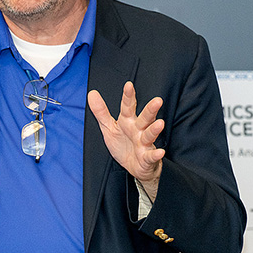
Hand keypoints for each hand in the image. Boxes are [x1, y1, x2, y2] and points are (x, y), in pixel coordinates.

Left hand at [88, 82, 163, 199]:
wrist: (134, 167)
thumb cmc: (123, 145)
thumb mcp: (109, 127)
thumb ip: (101, 112)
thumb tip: (91, 93)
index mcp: (128, 122)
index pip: (128, 107)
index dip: (128, 96)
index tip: (128, 85)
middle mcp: (138, 130)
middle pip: (145, 118)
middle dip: (150, 110)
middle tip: (157, 100)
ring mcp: (144, 144)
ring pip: (150, 135)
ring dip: (155, 129)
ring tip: (160, 123)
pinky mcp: (147, 158)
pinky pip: (151, 156)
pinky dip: (156, 155)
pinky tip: (160, 152)